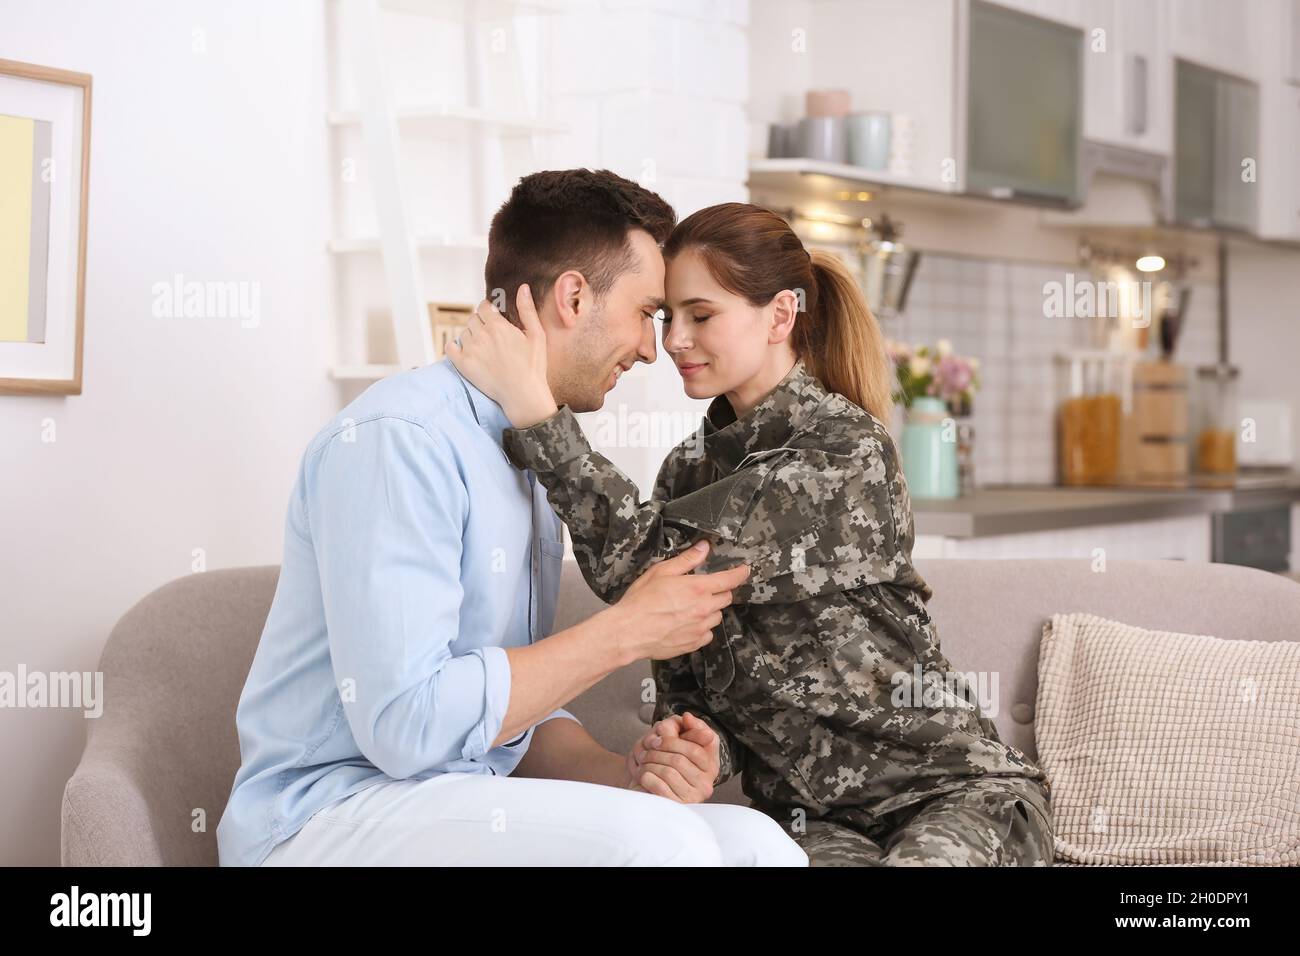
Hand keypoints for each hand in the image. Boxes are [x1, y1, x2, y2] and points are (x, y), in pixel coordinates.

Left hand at [445, 284, 557, 426]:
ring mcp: (471, 350)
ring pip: (464, 333)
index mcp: (498, 326)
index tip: (493, 317)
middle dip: (481, 323)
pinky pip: (450, 348)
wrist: (523, 394)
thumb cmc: (533, 366)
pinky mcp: (463, 365)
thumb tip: (523, 288)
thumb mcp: (537, 335)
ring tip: (484, 347)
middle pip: (473, 318)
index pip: (484, 307)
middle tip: (491, 335)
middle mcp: (481, 335)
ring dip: (471, 336)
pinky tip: (465, 351)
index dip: (489, 310)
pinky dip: (455, 347)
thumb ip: (527, 310)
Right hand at [610, 540, 749, 662]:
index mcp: (698, 588)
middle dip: (719, 591)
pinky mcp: (694, 643)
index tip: (744, 570)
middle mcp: (704, 609)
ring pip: (717, 616)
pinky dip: (702, 628)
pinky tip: (686, 624)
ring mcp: (700, 628)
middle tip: (703, 589)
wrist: (629, 632)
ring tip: (690, 607)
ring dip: (710, 610)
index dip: (740, 573)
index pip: (729, 580)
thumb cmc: (642, 601)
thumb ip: (687, 559)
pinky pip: (707, 634)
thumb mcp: (661, 571)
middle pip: (726, 598)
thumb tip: (704, 547)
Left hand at [625, 713, 719, 801]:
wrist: (654, 789)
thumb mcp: (684, 739)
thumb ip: (689, 726)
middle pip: (679, 761)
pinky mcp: (676, 807)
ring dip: (650, 763)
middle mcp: (705, 784)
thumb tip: (688, 717)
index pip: (694, 750)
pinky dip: (647, 777)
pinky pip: (659, 787)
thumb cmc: (671, 761)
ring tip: (642, 761)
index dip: (672, 741)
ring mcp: (692, 798)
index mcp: (711, 766)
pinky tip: (643, 774)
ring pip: (668, 772)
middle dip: (657, 751)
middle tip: (645, 749)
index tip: (656, 736)